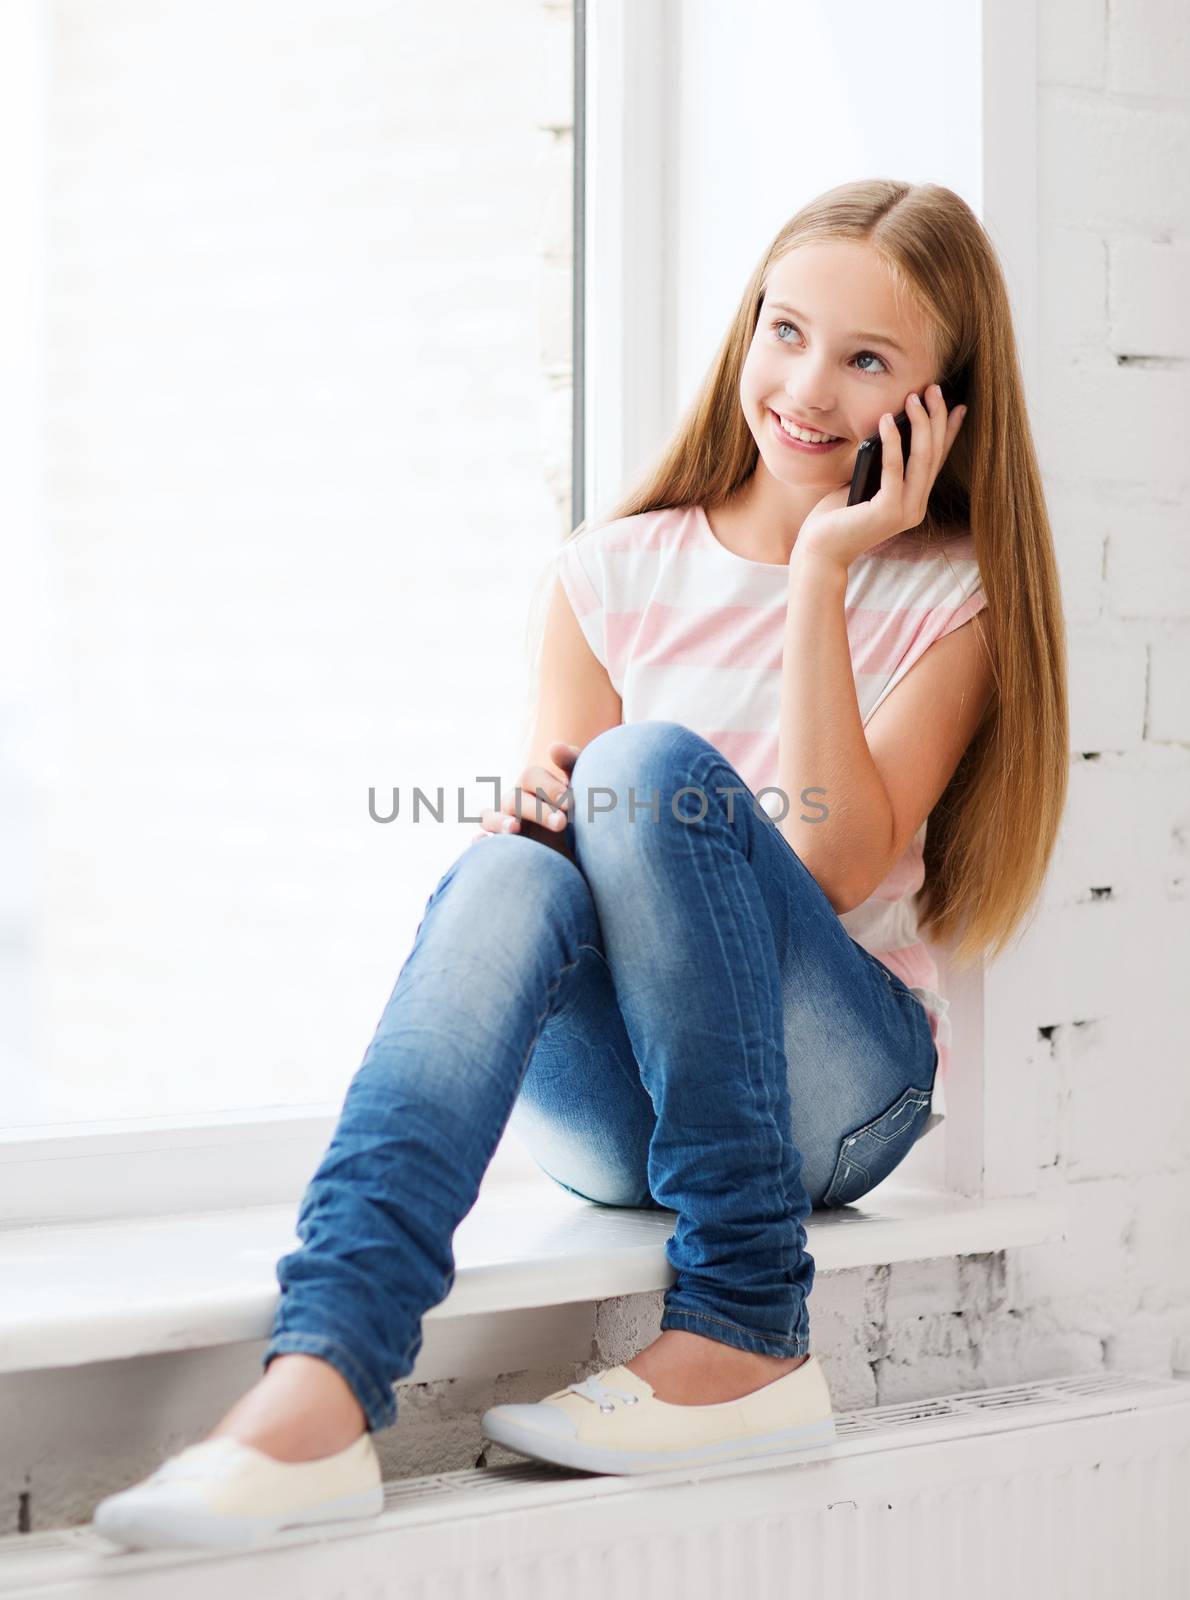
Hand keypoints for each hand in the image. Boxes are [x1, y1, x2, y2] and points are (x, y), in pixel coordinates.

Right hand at [472, 739, 577, 853]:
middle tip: (562, 823)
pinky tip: (484, 842)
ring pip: (489, 817)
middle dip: (538, 811)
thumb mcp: (581, 787)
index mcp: (531, 786)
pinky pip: (480, 843)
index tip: (570, 803)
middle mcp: (513, 803)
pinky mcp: (499, 850)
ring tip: (515, 829)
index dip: (548, 787)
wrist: (581, 852)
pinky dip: (478, 841)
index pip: (531, 777)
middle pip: (514, 799)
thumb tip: (553, 747)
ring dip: (500, 822)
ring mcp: (502, 825)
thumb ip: (572, 763)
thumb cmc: (579, 813)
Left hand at [794, 384, 968, 570]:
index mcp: (913, 501)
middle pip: (933, 454)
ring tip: (913, 397)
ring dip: (919, 424)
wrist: (820, 550)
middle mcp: (915, 507)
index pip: (936, 461)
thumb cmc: (837, 515)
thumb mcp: (865, 483)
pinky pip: (894, 470)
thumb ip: (881, 465)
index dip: (948, 432)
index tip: (958, 405)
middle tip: (933, 389)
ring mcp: (905, 511)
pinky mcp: (887, 512)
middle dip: (936, 418)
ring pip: (921, 459)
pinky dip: (893, 442)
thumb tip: (890, 426)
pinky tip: (887, 420)